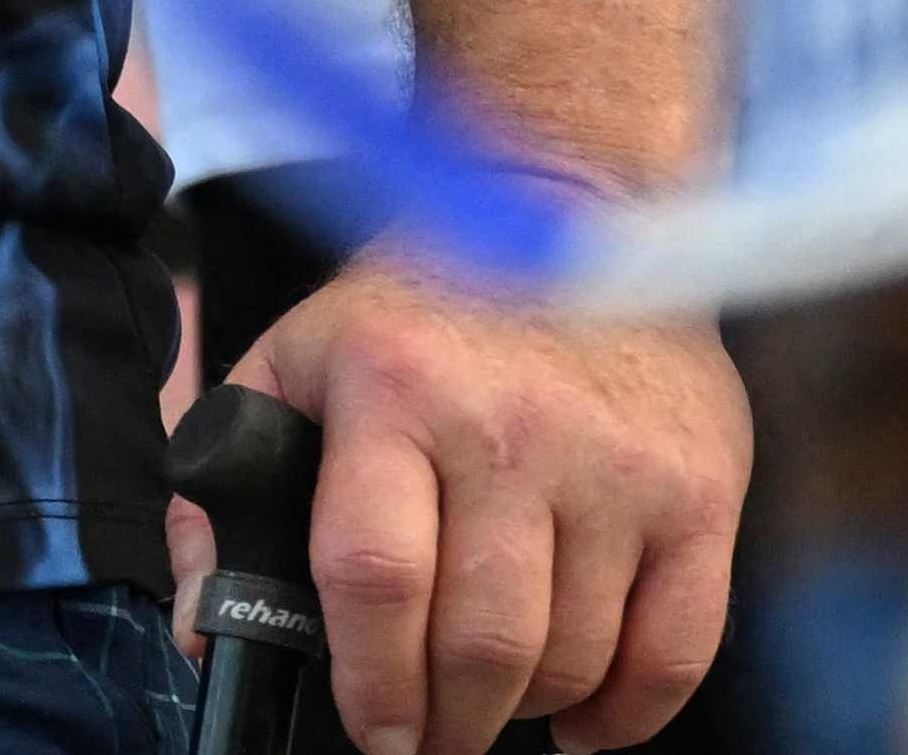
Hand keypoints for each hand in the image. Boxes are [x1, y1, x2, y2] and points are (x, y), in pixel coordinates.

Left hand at [208, 263, 746, 754]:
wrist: (565, 206)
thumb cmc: (416, 310)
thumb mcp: (294, 360)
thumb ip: (229, 486)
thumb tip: (209, 625)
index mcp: (394, 390)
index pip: (376, 574)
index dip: (371, 680)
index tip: (372, 728)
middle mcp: (509, 427)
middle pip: (482, 640)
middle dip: (447, 721)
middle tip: (428, 735)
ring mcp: (615, 463)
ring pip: (573, 656)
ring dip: (524, 709)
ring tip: (491, 698)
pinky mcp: (699, 488)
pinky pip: (676, 649)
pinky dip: (628, 713)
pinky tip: (582, 718)